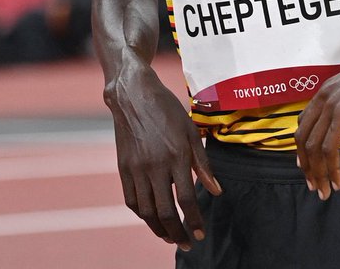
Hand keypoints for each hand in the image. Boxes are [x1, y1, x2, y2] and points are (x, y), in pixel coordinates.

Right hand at [106, 68, 220, 250]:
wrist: (133, 96)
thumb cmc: (168, 111)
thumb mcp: (192, 132)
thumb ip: (203, 164)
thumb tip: (216, 191)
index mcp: (176, 156)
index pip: (187, 199)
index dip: (194, 220)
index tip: (200, 233)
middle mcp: (155, 166)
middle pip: (165, 211)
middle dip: (177, 233)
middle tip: (186, 244)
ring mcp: (136, 169)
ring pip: (146, 211)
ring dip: (158, 229)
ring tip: (169, 238)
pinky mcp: (123, 168)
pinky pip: (132, 200)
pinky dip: (142, 214)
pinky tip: (152, 219)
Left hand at [295, 45, 339, 200]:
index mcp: (324, 93)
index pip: (303, 126)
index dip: (302, 150)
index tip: (308, 167)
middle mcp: (322, 99)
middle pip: (303, 139)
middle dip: (307, 167)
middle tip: (314, 185)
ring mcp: (331, 106)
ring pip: (314, 148)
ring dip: (318, 173)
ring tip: (325, 190)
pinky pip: (330, 148)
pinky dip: (331, 168)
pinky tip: (337, 180)